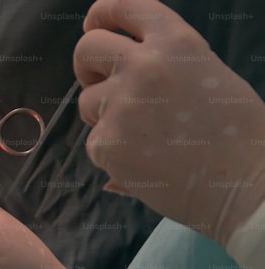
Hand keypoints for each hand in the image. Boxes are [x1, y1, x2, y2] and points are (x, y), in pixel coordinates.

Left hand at [74, 0, 264, 245]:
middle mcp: (145, 65)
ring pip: (87, 101)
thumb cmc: (238, 135)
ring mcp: (122, 104)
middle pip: (87, 48)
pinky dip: (112, 154)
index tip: (95, 26)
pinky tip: (146, 162)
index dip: (102, 15)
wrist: (247, 184)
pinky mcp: (107, 142)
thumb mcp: (210, 76)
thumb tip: (119, 72)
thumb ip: (166, 65)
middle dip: (87, 65)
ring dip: (103, 116)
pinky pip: (94, 143)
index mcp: (177, 43)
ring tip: (145, 135)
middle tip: (98, 83)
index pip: (124, 7)